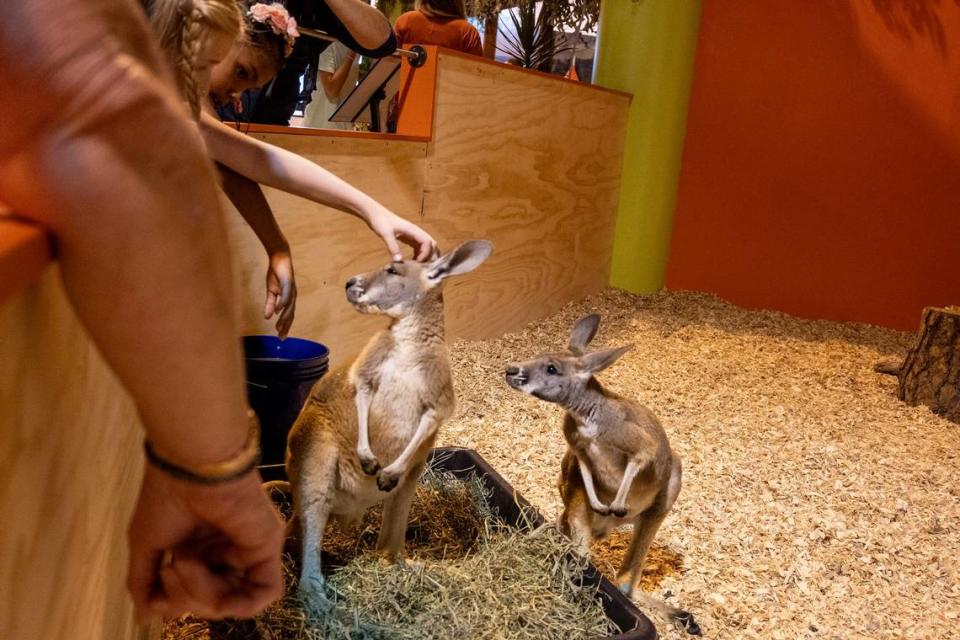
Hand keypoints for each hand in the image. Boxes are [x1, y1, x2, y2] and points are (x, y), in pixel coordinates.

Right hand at [127, 465, 284, 620]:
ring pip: (231, 600)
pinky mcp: (267, 548)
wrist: (190, 469)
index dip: (174, 600)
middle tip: (172, 566)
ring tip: (183, 561)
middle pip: (210, 601)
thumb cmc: (166, 498)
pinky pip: (263, 594)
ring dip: (203, 596)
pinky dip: (240, 606)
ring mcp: (247, 550)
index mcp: (199, 548)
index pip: (191, 594)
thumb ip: (144, 584)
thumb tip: (144, 616)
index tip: (160, 576)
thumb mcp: (147, 547)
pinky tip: (218, 595)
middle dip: (185, 597)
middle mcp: (224, 551)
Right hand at [264, 251, 295, 338]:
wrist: (278, 258)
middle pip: (290, 314)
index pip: (288, 316)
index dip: (285, 326)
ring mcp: (291, 290)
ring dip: (284, 318)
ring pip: (289, 307)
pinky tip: (278, 311)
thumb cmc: (276, 275)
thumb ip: (270, 304)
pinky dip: (282, 303)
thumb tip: (268, 317)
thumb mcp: (271, 291)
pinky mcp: (288, 283)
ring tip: (279, 327)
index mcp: (288, 299)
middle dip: (286, 326)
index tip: (281, 337)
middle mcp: (292, 297)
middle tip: (281, 337)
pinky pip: (286, 295)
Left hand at [365, 206, 436, 261]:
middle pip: (432, 244)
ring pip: (427, 246)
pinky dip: (419, 255)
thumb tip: (399, 261)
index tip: (417, 263)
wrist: (375, 214)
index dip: (426, 254)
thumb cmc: (381, 221)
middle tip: (421, 267)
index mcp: (413, 230)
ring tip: (417, 266)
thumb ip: (392, 247)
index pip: (428, 242)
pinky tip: (412, 262)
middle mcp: (416, 232)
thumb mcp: (385, 234)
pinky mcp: (410, 238)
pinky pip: (420, 247)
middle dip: (430, 255)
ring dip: (425, 256)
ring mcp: (414, 235)